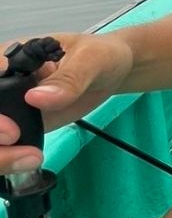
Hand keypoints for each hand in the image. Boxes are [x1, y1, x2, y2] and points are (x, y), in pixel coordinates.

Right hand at [0, 33, 132, 172]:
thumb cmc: (100, 56)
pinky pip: (4, 147)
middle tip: (17, 142)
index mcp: (11, 57)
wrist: (113, 72)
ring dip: (0, 155)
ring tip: (29, 159)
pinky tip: (26, 162)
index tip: (11, 129)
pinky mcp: (20, 126)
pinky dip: (8, 159)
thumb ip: (68, 79)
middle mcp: (4, 83)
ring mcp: (10, 107)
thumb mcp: (91, 61)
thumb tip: (37, 97)